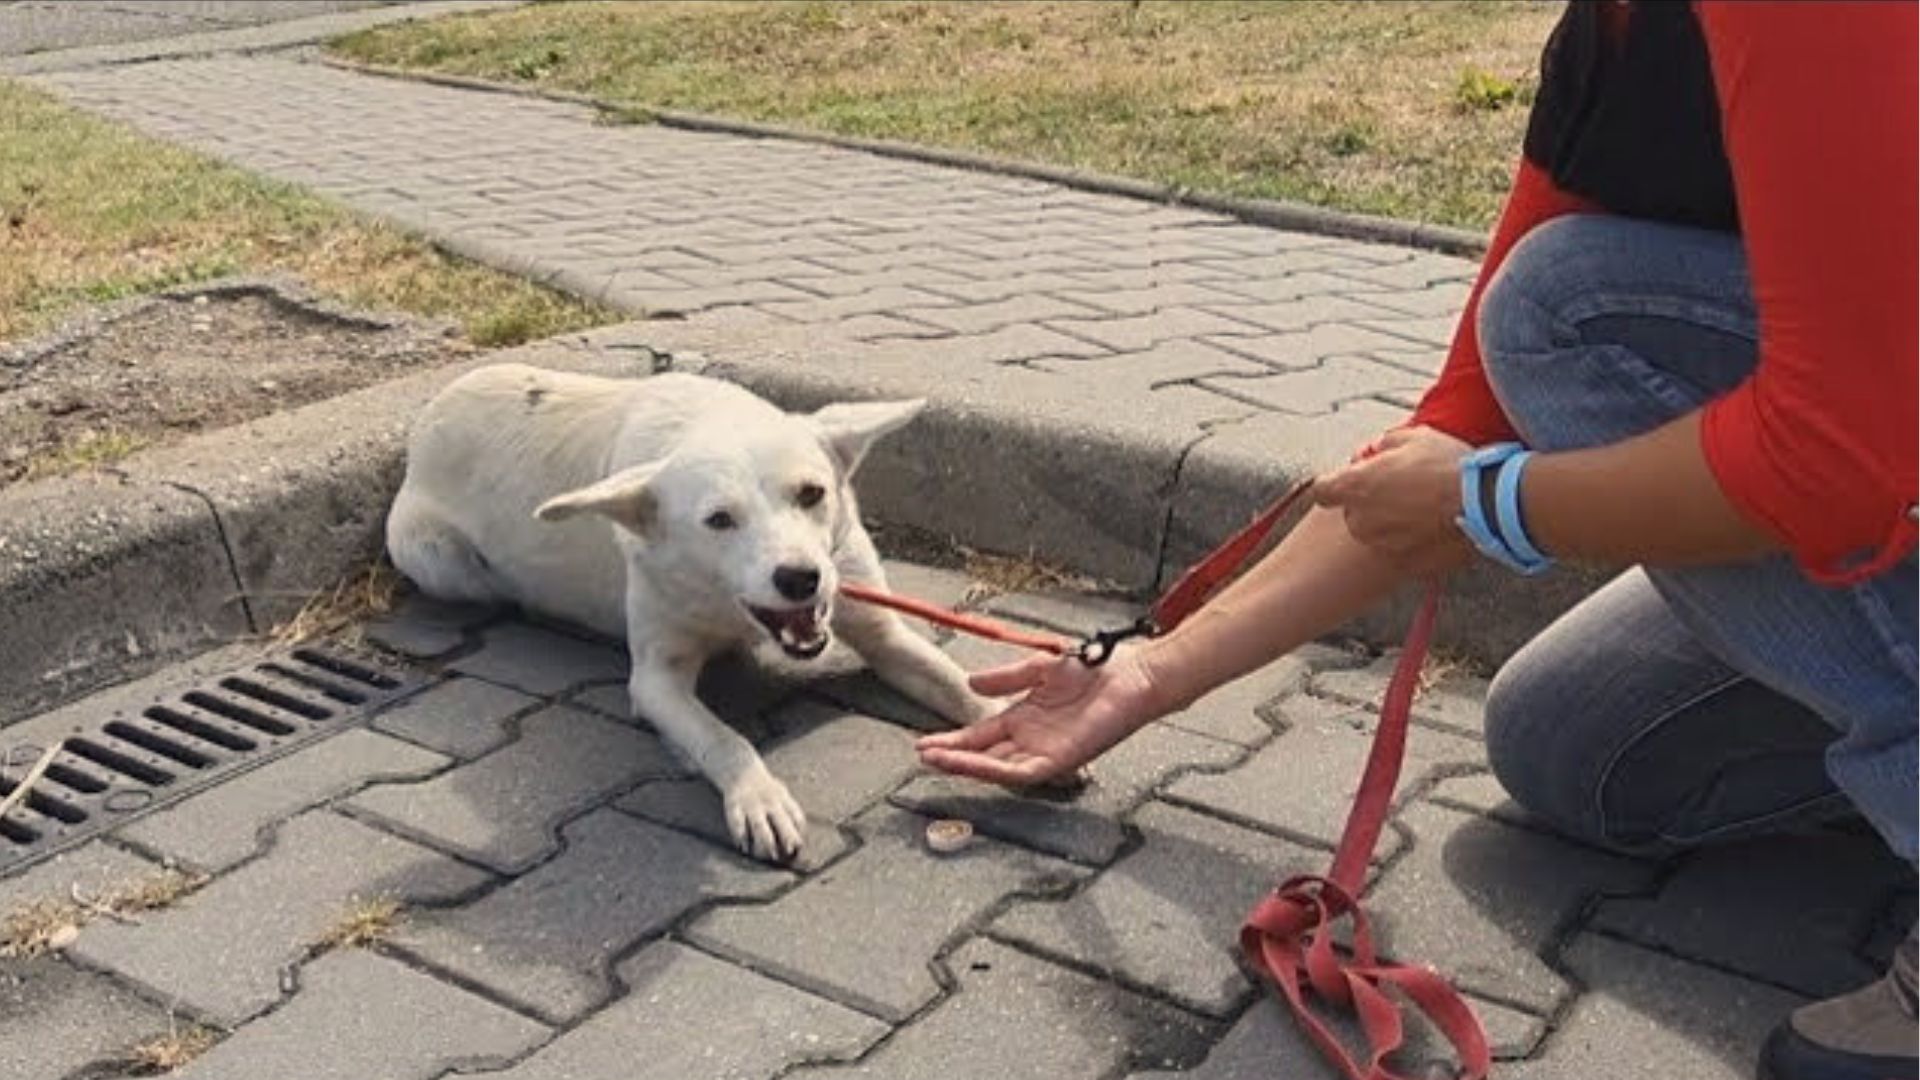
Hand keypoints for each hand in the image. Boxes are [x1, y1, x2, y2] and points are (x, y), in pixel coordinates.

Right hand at [914, 646, 1164, 786]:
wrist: (1131, 675)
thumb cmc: (1095, 669)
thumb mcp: (1040, 667)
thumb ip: (1005, 678)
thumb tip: (972, 684)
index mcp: (1024, 716)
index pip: (980, 734)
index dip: (953, 739)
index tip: (925, 742)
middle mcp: (1031, 738)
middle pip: (983, 754)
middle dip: (952, 756)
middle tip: (922, 756)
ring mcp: (1044, 751)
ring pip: (996, 767)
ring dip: (966, 765)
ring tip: (936, 761)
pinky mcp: (1060, 760)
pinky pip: (1021, 772)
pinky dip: (995, 770)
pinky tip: (973, 767)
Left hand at [1314, 426, 1473, 572]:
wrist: (1487, 504)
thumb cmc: (1450, 466)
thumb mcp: (1414, 436)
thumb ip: (1384, 444)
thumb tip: (1376, 449)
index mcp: (1356, 486)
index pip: (1321, 491)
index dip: (1335, 484)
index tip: (1350, 480)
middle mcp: (1362, 520)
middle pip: (1352, 514)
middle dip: (1370, 503)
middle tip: (1401, 488)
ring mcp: (1383, 546)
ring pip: (1376, 534)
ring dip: (1390, 524)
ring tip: (1423, 507)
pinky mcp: (1406, 564)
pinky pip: (1402, 551)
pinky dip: (1413, 542)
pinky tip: (1435, 526)